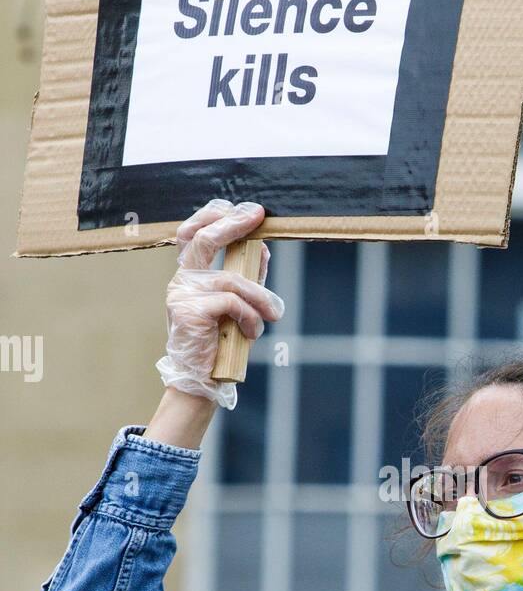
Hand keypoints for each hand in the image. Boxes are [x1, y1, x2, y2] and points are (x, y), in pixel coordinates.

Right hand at [155, 199, 283, 409]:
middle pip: (204, 239)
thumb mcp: (237, 305)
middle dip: (234, 224)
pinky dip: (250, 317)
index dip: (216, 215)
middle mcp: (181, 280)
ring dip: (261, 297)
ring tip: (273, 315)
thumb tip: (262, 247)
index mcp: (190, 275)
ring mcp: (181, 294)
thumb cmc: (221, 343)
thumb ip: (246, 277)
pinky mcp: (189, 311)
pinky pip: (231, 302)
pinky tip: (252, 333)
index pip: (194, 233)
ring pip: (232, 280)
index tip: (248, 211)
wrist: (203, 380)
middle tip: (258, 216)